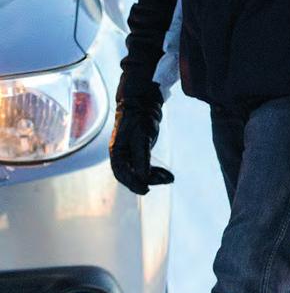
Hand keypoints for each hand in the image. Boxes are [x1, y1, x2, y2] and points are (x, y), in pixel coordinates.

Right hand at [109, 80, 175, 195]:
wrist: (143, 102)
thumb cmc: (139, 117)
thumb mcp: (141, 137)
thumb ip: (142, 158)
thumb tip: (143, 177)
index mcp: (117, 152)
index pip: (122, 174)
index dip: (133, 183)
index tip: (146, 190)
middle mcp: (122, 156)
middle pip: (132, 175)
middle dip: (147, 180)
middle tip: (165, 181)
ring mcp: (131, 154)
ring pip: (140, 173)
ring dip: (155, 177)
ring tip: (170, 178)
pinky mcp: (140, 152)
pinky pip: (146, 167)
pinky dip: (156, 171)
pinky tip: (167, 175)